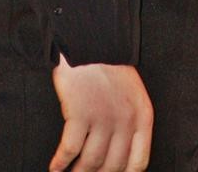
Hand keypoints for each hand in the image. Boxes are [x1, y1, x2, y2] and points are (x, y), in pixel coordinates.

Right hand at [49, 55, 152, 171]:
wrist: (92, 39)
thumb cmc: (109, 66)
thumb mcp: (132, 92)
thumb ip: (130, 121)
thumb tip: (117, 153)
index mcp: (142, 116)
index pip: (138, 162)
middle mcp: (125, 121)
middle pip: (112, 167)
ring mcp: (103, 118)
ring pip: (90, 163)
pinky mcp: (79, 113)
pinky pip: (69, 150)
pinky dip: (60, 163)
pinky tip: (55, 167)